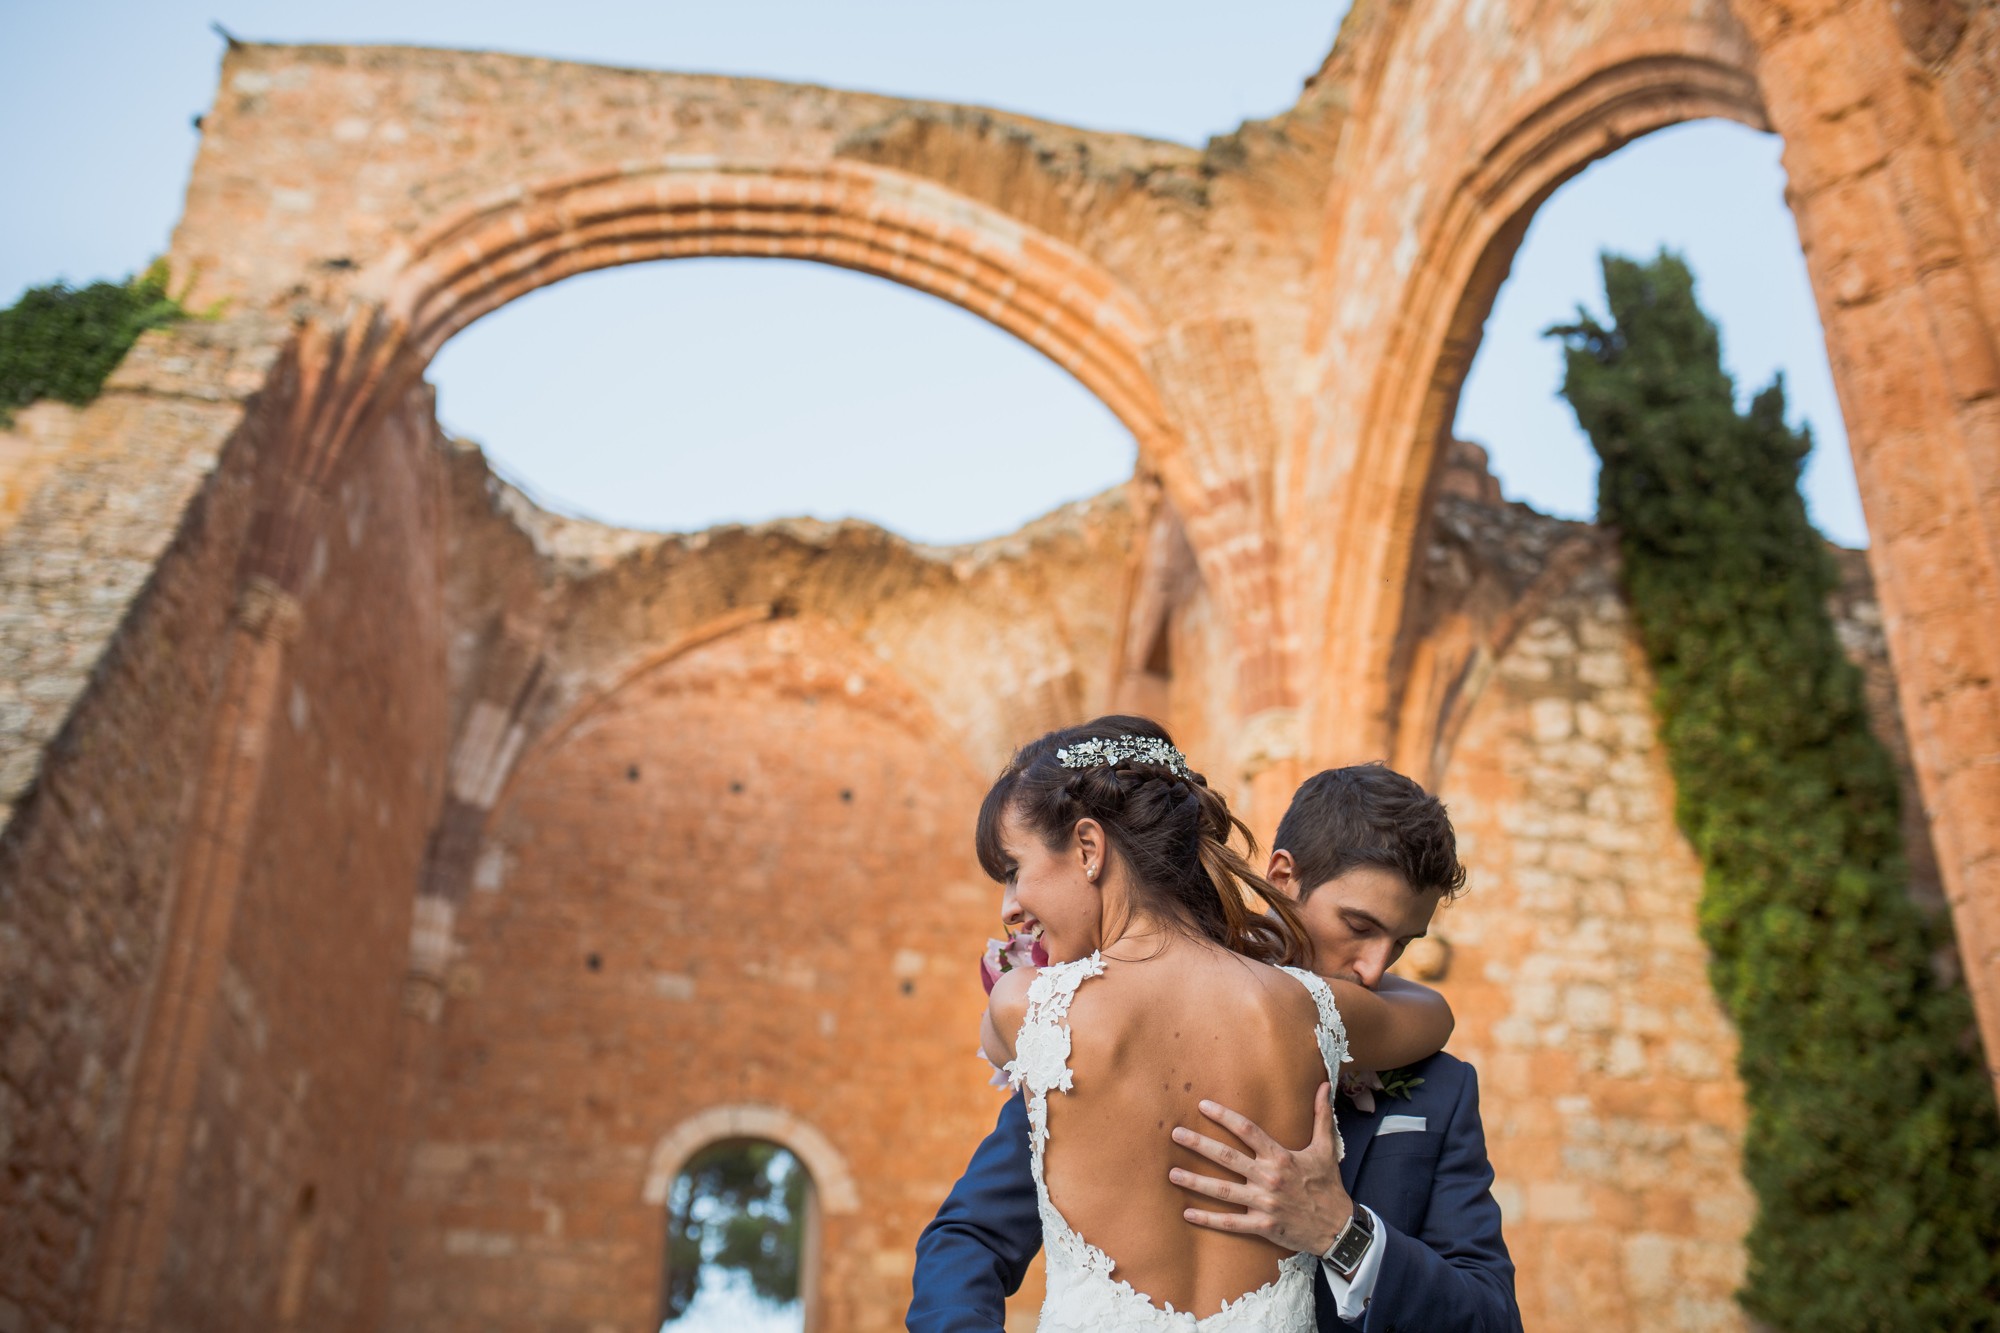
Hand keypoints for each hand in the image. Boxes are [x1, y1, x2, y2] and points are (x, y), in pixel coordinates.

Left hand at [1169, 1083, 1352, 1256]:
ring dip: (1195, 1181)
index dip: (1224, 1117)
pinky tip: (1187, 1213)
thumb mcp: (1326, 1149)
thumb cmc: (1328, 1186)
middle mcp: (1269, 1178)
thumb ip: (1321, 1116)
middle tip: (1175, 1134)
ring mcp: (1264, 1203)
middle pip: (1227, 1158)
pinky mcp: (1262, 1226)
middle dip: (1199, 1145)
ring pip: (1223, 1191)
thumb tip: (1325, 1085)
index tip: (1203, 1106)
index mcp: (1281, 1157)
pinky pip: (1230, 1222)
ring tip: (1172, 1173)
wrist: (1338, 1228)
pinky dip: (1208, 1219)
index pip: (1247, 1131)